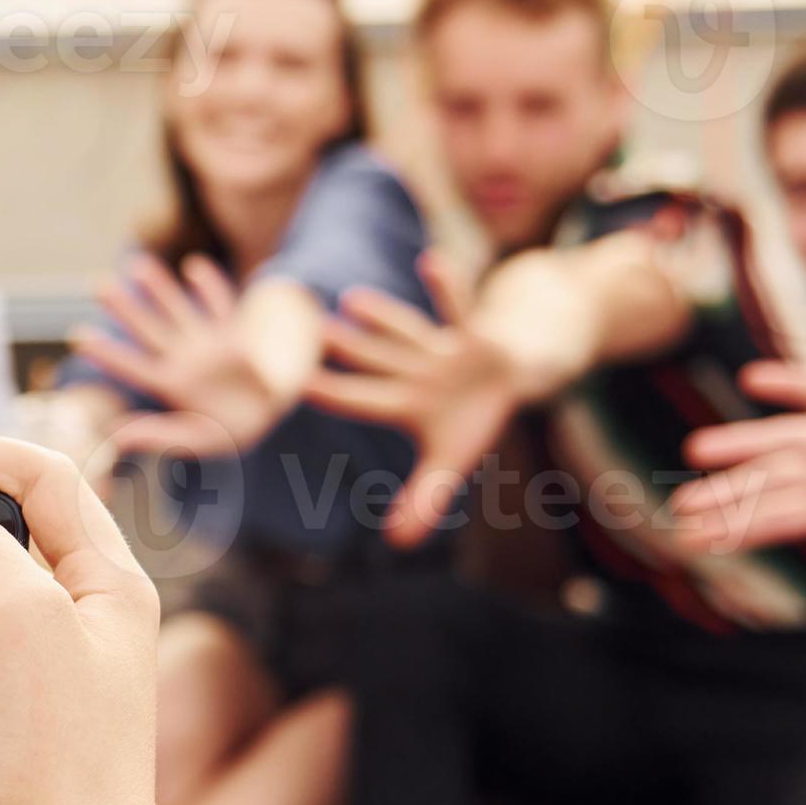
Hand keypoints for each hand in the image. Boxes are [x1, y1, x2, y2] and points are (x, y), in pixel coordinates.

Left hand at [69, 254, 294, 459]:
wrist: (269, 415)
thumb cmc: (230, 432)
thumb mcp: (196, 439)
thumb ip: (158, 436)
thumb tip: (114, 439)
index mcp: (171, 385)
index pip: (134, 367)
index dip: (107, 353)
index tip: (77, 336)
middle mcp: (184, 360)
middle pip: (149, 329)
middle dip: (125, 308)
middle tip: (97, 285)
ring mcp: (207, 344)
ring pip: (179, 310)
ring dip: (159, 288)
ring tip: (135, 265)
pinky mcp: (233, 335)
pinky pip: (220, 306)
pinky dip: (210, 287)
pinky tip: (193, 266)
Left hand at [308, 251, 510, 547]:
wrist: (509, 376)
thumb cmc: (469, 419)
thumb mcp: (450, 462)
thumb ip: (425, 500)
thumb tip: (397, 543)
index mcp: (403, 405)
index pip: (360, 400)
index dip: (332, 392)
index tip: (296, 384)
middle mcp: (414, 373)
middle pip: (376, 360)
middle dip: (347, 349)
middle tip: (306, 331)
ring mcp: (442, 350)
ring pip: (409, 331)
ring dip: (384, 318)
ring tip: (351, 300)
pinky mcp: (474, 333)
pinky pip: (461, 307)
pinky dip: (448, 287)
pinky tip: (429, 261)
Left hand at [668, 359, 805, 632]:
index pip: (778, 519)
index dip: (737, 530)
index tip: (691, 544)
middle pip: (767, 482)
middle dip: (726, 494)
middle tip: (679, 506)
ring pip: (780, 437)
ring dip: (741, 443)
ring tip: (696, 450)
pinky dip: (789, 383)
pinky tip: (752, 380)